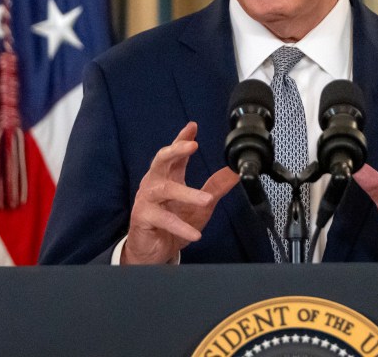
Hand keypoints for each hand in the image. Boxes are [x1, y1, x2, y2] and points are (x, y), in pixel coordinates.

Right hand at [121, 122, 239, 263]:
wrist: (154, 251)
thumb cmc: (174, 223)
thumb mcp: (201, 205)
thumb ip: (215, 187)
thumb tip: (235, 172)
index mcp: (169, 176)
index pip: (175, 153)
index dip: (183, 139)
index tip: (193, 126)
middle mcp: (155, 183)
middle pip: (162, 160)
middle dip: (176, 149)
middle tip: (193, 145)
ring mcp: (148, 199)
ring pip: (165, 190)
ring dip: (186, 194)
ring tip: (206, 201)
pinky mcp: (143, 217)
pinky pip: (163, 219)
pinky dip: (180, 227)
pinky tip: (195, 234)